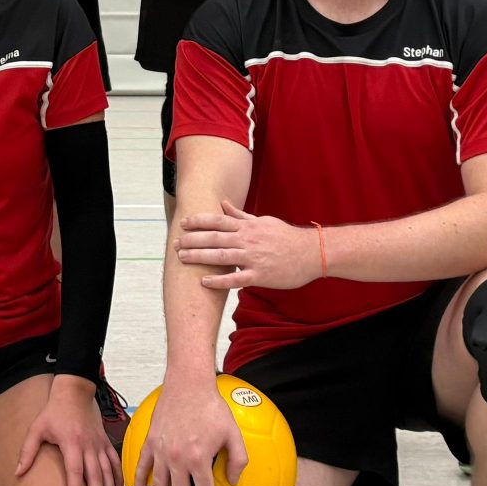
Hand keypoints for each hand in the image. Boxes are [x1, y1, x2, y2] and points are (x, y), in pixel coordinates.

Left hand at [15, 375, 122, 485]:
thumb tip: (17, 472)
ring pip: (108, 471)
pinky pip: (115, 462)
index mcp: (72, 443)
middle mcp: (89, 445)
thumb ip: (28, 451)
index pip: (75, 470)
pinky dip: (119, 478)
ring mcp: (99, 444)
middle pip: (95, 475)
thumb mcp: (37, 428)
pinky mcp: (105, 442)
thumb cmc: (53, 412)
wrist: (74, 393)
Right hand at [136, 373, 245, 485]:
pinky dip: (138, 480)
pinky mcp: (150, 442)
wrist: (188, 384)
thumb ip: (237, 460)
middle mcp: (178, 460)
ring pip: (160, 485)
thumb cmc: (212, 407)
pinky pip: (142, 465)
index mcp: (199, 459)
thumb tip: (232, 481)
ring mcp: (161, 452)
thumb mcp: (233, 433)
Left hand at [174, 201, 320, 291]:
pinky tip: (205, 281)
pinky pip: (236, 279)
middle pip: (215, 237)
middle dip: (193, 239)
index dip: (199, 221)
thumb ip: (241, 215)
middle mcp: (248, 240)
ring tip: (182, 258)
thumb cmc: (286, 237)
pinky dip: (219, 280)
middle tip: (175, 243)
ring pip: (222, 256)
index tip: (183, 223)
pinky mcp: (260, 276)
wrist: (311, 253)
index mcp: (248, 227)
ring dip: (200, 257)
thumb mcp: (263, 221)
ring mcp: (253, 258)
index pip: (219, 221)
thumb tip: (223, 204)